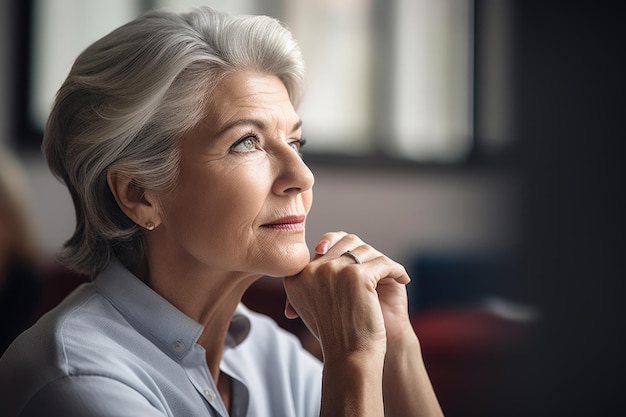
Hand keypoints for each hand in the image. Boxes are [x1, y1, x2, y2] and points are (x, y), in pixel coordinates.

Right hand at [283, 232, 411, 361]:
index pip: (326, 243)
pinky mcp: (356, 275)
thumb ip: (315, 275)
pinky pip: (383, 262)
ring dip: (382, 262)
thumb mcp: (314, 301)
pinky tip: (402, 278)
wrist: (349, 356)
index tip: (360, 261)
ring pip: (366, 251)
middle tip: (379, 266)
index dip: (346, 246)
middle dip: (366, 253)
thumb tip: (323, 245)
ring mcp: (333, 270)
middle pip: (347, 242)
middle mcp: (311, 269)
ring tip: (392, 274)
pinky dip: (396, 270)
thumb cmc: (335, 331)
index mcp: (296, 275)